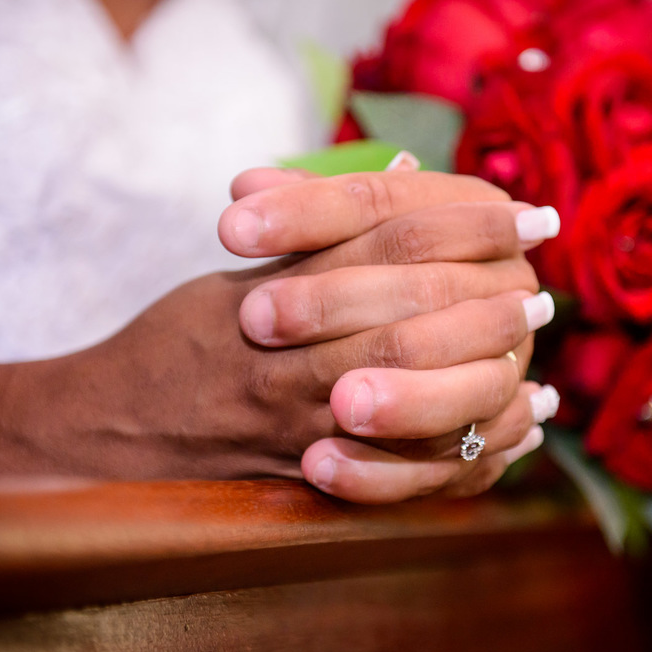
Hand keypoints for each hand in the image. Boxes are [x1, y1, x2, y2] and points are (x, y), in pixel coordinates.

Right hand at [0, 168, 561, 502]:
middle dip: (489, 294)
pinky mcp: (315, 481)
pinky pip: (411, 474)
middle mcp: (292, 358)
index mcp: (275, 289)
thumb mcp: (240, 267)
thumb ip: (323, 227)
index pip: (389, 238)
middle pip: (415, 313)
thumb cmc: (180, 341)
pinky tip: (517, 426)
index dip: (467, 220)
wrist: (111, 431)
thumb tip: (412, 171)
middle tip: (541, 288)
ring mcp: (305, 425)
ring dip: (489, 363)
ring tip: (532, 340)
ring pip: (417, 390)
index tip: (525, 212)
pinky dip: (471, 448)